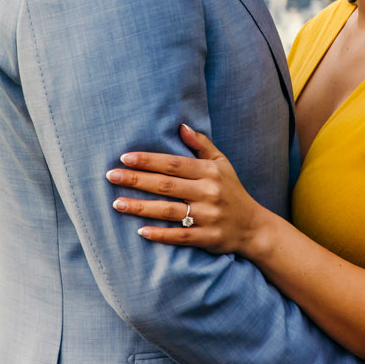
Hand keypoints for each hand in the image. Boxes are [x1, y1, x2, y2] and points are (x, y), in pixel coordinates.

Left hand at [109, 124, 274, 256]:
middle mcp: (208, 192)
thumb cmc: (231, 191)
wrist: (253, 227)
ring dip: (140, 207)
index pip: (173, 163)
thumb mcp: (222, 164)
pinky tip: (140, 231)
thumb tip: (181, 125)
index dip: (148, 160)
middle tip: (111, 176)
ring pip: (168, 211)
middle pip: (166, 185)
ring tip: (117, 203)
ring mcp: (207, 216)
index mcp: (209, 172)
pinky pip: (179, 236)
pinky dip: (160, 234)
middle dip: (136, 180)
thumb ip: (201, 145)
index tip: (125, 157)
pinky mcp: (207, 238)